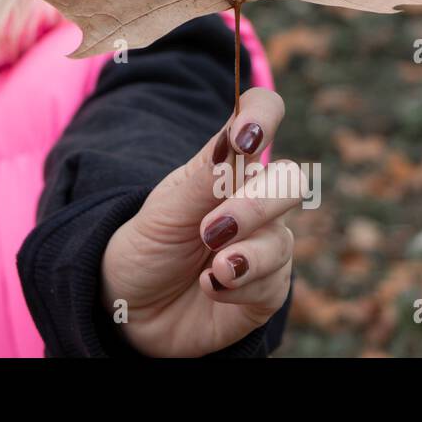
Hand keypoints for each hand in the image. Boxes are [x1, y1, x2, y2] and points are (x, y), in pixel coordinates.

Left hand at [98, 88, 297, 356]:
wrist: (131, 307)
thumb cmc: (149, 245)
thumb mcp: (166, 208)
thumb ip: (206, 176)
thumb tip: (238, 134)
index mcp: (227, 166)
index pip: (261, 117)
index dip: (263, 114)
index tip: (248, 137)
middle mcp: (255, 200)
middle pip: (290, 181)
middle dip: (256, 205)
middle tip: (211, 230)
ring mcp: (265, 245)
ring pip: (282, 240)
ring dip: (246, 255)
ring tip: (213, 268)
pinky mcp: (267, 290)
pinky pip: (273, 284)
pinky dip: (239, 286)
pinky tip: (210, 287)